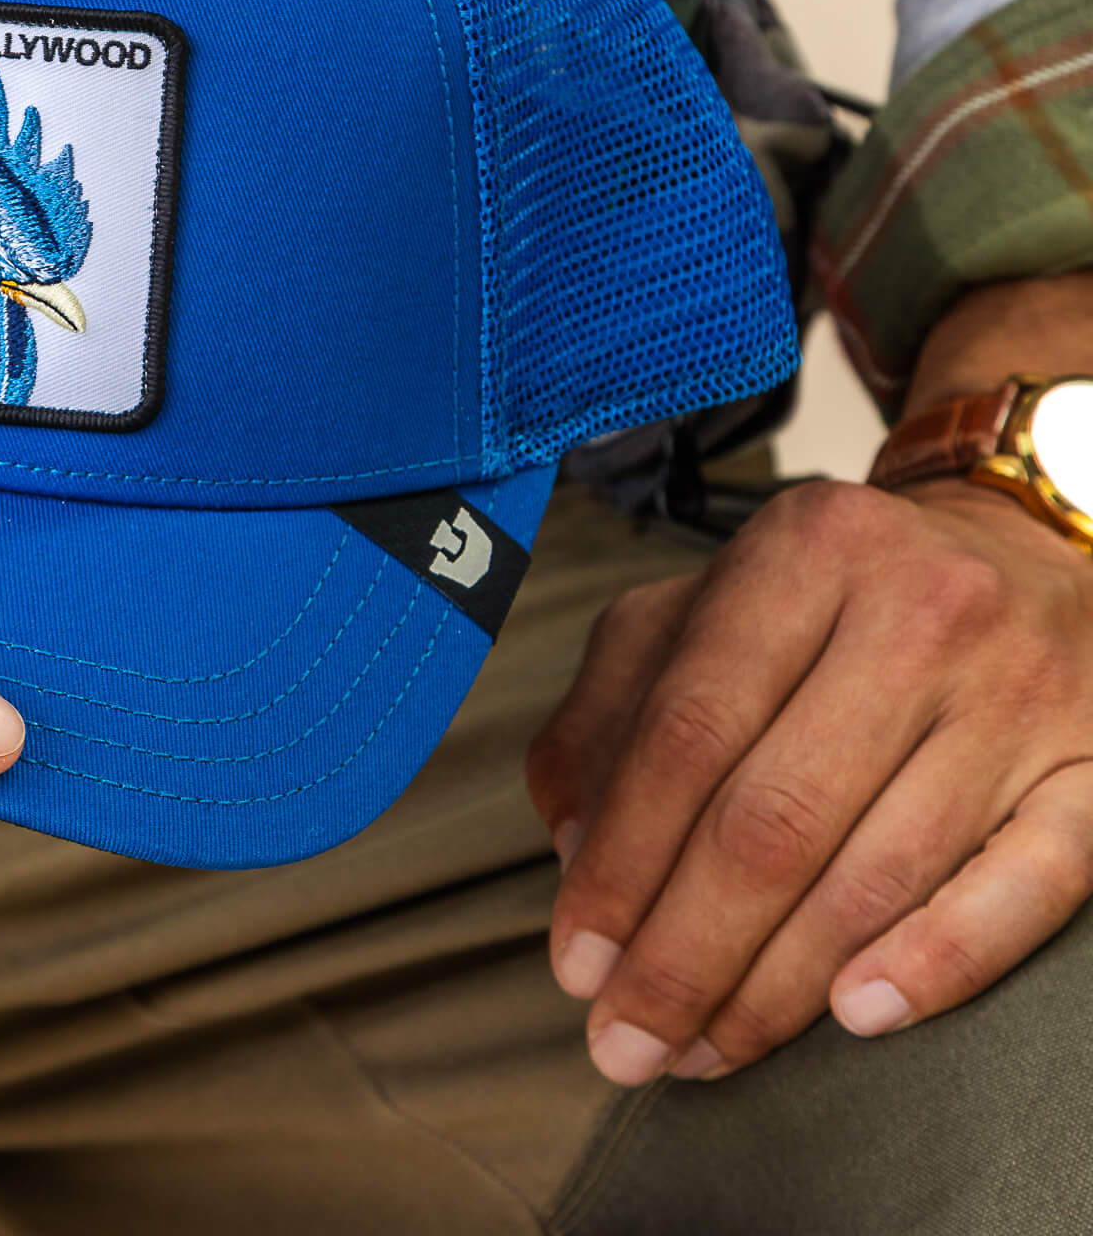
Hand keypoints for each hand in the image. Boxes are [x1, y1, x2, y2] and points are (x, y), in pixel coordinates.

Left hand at [527, 476, 1092, 1084]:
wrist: (1019, 553)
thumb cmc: (835, 599)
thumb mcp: (704, 606)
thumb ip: (614, 708)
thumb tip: (575, 848)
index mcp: (802, 552)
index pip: (687, 730)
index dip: (623, 860)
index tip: (578, 960)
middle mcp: (918, 609)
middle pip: (774, 816)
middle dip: (685, 951)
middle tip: (628, 1040)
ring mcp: (1021, 691)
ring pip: (879, 870)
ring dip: (778, 985)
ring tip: (706, 1047)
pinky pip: (1024, 887)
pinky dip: (936, 961)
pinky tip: (856, 1014)